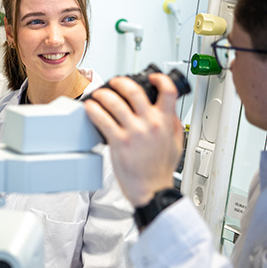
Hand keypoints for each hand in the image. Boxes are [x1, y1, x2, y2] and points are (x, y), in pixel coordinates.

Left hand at [84, 73, 183, 206]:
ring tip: (98, 94)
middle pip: (134, 91)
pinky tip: (90, 108)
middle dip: (121, 82)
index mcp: (165, 122)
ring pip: (114, 103)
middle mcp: (149, 124)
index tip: (152, 77)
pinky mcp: (119, 143)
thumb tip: (169, 110)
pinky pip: (103, 120)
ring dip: (103, 94)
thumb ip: (172, 124)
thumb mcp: (176, 143)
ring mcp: (133, 133)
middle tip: (115, 83)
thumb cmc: (160, 170)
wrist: (152, 190)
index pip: (167, 92)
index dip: (160, 79)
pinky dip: (94, 110)